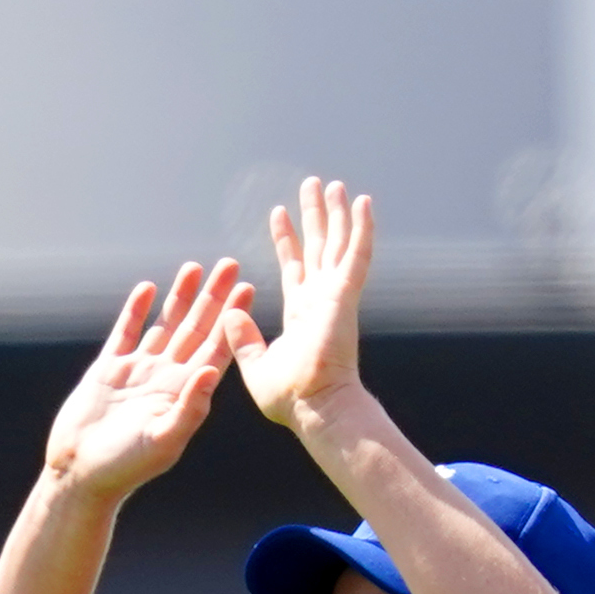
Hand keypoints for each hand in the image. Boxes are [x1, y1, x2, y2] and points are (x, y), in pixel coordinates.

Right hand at [40, 261, 244, 502]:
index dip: (232, 320)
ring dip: (180, 297)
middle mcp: (165, 379)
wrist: (80, 473)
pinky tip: (148, 287)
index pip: (215, 349)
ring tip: (195, 268)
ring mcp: (138, 372)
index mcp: (184, 394)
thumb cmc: (125, 467)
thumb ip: (189, 407)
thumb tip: (211, 371)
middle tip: (231, 265)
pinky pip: (126, 332)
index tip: (248, 290)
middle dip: (213, 297)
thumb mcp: (163, 440)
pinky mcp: (108, 370)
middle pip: (195, 329)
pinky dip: (136, 310)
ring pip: (164, 325)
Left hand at [229, 177, 373, 433]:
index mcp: (301, 313)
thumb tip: (230, 315)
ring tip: (335, 185)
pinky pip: (357, 254)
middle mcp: (321, 299)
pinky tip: (364, 203)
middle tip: (312, 186)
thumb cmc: (290, 399)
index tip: (278, 212)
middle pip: (318, 247)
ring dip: (338, 213)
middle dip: (315, 216)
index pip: (294, 266)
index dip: (287, 239)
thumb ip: (243, 339)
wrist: (315, 409)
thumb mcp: (256, 365)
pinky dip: (362, 228)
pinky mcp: (346, 296)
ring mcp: (336, 295)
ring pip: (339, 243)